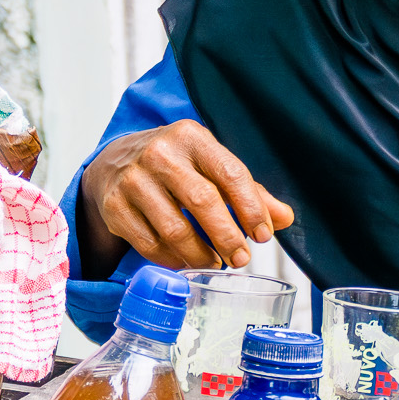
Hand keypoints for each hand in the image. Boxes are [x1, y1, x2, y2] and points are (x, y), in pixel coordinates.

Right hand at [79, 122, 294, 275]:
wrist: (114, 163)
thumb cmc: (175, 165)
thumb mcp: (210, 166)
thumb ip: (248, 192)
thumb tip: (285, 219)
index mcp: (191, 137)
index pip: (229, 173)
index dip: (250, 208)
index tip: (263, 235)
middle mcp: (160, 153)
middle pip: (202, 201)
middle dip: (227, 236)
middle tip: (242, 258)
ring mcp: (133, 179)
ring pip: (174, 228)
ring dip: (200, 254)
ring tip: (215, 262)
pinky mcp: (115, 206)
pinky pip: (149, 243)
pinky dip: (172, 259)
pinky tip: (185, 262)